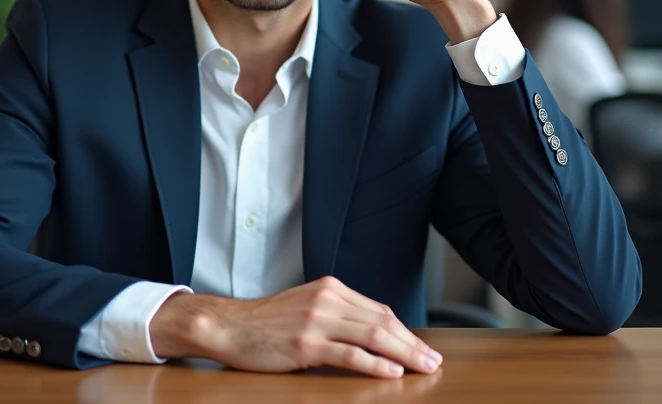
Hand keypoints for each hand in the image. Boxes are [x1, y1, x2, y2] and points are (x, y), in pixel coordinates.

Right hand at [149, 276, 442, 378]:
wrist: (229, 326)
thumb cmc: (265, 323)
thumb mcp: (305, 307)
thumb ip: (336, 315)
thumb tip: (372, 335)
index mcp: (330, 289)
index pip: (378, 310)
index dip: (404, 331)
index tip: (422, 347)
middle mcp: (327, 299)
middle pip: (382, 322)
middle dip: (412, 343)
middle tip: (432, 361)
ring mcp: (316, 320)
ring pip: (373, 336)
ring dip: (404, 354)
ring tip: (422, 368)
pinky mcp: (306, 343)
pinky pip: (350, 354)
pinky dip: (375, 364)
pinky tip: (392, 372)